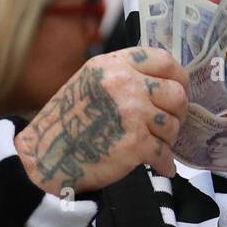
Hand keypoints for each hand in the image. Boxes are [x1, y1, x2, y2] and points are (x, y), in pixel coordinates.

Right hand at [15, 47, 188, 195]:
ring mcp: (131, 113)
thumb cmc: (69, 122)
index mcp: (113, 65)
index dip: (178, 77)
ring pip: (172, 125)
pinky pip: (164, 153)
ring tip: (155, 145)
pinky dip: (165, 163)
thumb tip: (165, 84)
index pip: (163, 60)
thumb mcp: (90, 82)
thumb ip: (124, 76)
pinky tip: (160, 166)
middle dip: (177, 113)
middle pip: (176, 94)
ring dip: (168, 140)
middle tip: (169, 124)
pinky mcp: (134, 143)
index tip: (180, 89)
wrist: (46, 155)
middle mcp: (124, 84)